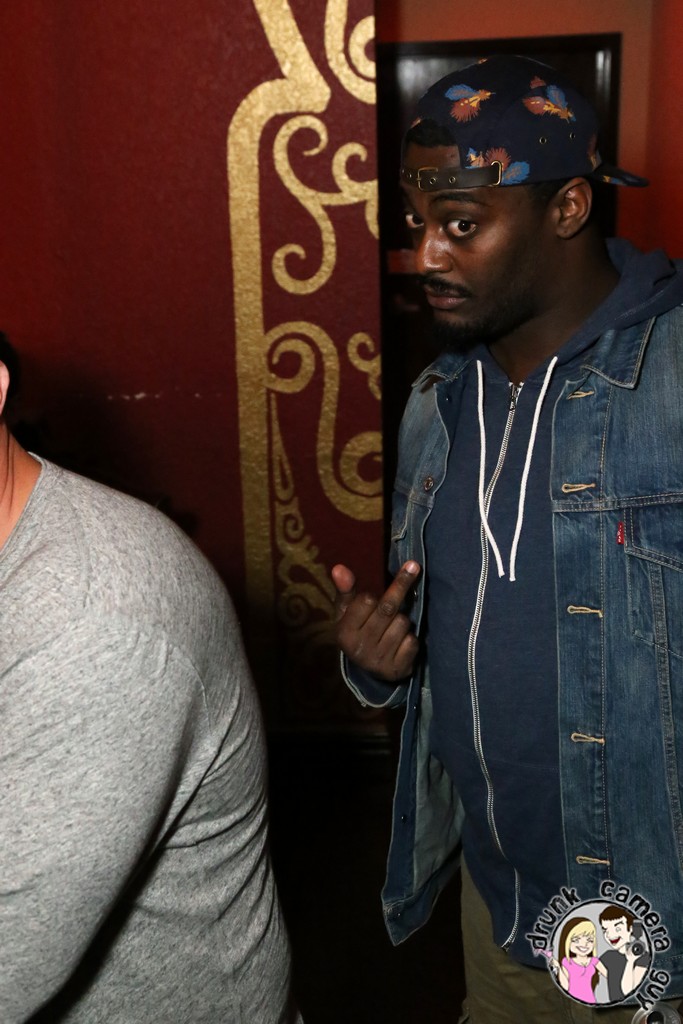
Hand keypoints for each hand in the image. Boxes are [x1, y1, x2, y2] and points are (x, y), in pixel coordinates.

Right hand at [331, 561, 420, 680]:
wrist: (369, 671)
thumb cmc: (358, 632)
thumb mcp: (346, 614)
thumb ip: (345, 590)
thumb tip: (339, 568)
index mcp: (344, 633)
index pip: (367, 600)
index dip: (372, 596)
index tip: (373, 596)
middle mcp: (360, 648)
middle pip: (388, 609)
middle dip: (400, 587)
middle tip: (414, 566)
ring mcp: (380, 660)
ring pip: (403, 623)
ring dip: (402, 620)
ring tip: (392, 627)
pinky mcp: (398, 669)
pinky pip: (413, 642)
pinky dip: (410, 639)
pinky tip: (401, 643)